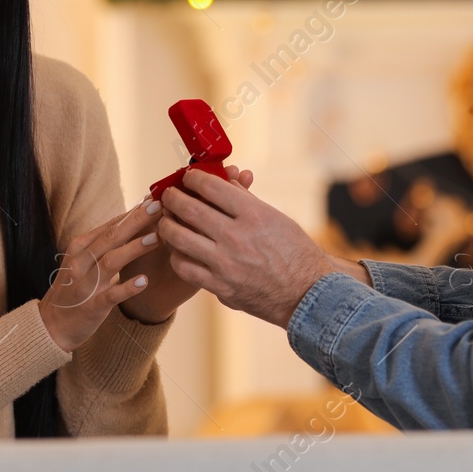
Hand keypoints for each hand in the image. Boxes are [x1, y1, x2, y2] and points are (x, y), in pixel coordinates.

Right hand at [39, 201, 160, 351]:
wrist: (50, 326)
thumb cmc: (73, 288)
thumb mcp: (83, 260)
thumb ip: (104, 242)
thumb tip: (133, 218)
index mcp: (80, 247)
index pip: (110, 225)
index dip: (133, 211)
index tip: (155, 199)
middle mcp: (81, 262)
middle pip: (111, 236)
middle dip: (137, 221)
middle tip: (160, 207)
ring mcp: (85, 284)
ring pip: (110, 261)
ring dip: (134, 249)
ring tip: (156, 239)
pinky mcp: (91, 306)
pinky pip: (110, 295)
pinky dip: (127, 287)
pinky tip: (144, 280)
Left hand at [156, 167, 343, 327]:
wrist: (307, 294)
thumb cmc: (295, 252)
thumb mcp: (276, 218)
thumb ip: (246, 200)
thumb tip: (224, 182)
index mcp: (253, 215)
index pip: (212, 187)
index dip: (194, 178)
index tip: (188, 177)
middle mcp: (236, 237)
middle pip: (190, 210)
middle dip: (173, 198)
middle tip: (168, 195)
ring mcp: (225, 263)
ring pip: (179, 238)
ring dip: (167, 225)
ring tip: (166, 221)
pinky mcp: (220, 287)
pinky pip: (185, 268)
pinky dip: (176, 255)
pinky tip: (178, 250)